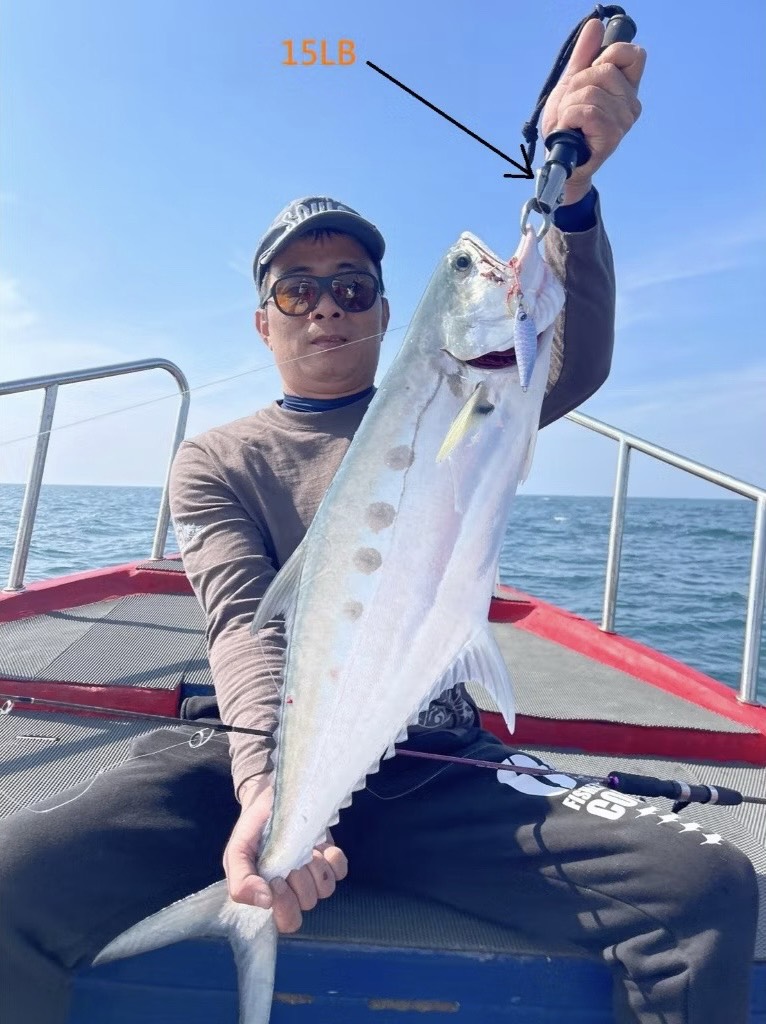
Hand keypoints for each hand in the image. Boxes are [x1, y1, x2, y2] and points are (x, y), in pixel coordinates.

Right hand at [223, 778, 347, 932]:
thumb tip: (264, 902)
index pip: (287, 922)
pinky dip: (332, 858)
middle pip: (307, 904)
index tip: (276, 879)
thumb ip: (240, 880)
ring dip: (314, 867)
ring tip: (303, 849)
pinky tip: (319, 846)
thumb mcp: (236, 851)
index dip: (285, 905)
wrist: (269, 799)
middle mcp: (295, 890)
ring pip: (325, 888)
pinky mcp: (330, 858)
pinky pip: (340, 870)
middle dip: (301, 883)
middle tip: (291, 862)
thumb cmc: (251, 829)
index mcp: (271, 897)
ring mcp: (315, 874)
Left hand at [541, 18, 645, 204]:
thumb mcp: (572, 84)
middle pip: (602, 71)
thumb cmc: (568, 125)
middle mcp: (631, 104)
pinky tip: (570, 130)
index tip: (592, 72)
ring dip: (568, 105)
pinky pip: (587, 111)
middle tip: (572, 106)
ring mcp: (624, 122)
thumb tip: (595, 25)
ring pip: (590, 92)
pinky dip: (569, 117)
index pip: (633, 54)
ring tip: (570, 121)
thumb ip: (584, 55)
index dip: (608, 55)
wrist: (558, 160)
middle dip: (576, 85)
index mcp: (627, 88)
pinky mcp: (611, 137)